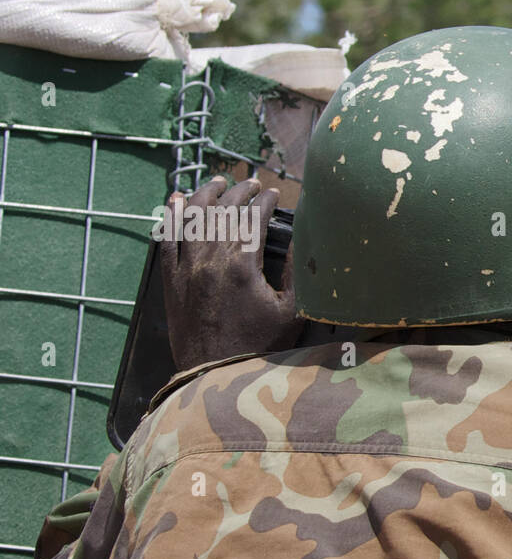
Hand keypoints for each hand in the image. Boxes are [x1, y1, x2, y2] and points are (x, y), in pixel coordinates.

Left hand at [159, 175, 302, 370]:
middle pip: (223, 212)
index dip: (265, 201)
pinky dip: (171, 216)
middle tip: (252, 183)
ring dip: (206, 195)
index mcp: (242, 267)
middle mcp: (210, 261)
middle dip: (239, 193)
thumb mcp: (291, 313)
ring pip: (192, 218)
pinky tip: (177, 199)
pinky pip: (167, 240)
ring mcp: (187, 269)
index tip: (275, 193)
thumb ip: (294, 273)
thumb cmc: (260, 347)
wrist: (217, 377)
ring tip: (218, 181)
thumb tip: (296, 242)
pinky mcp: (172, 281)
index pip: (252, 218)